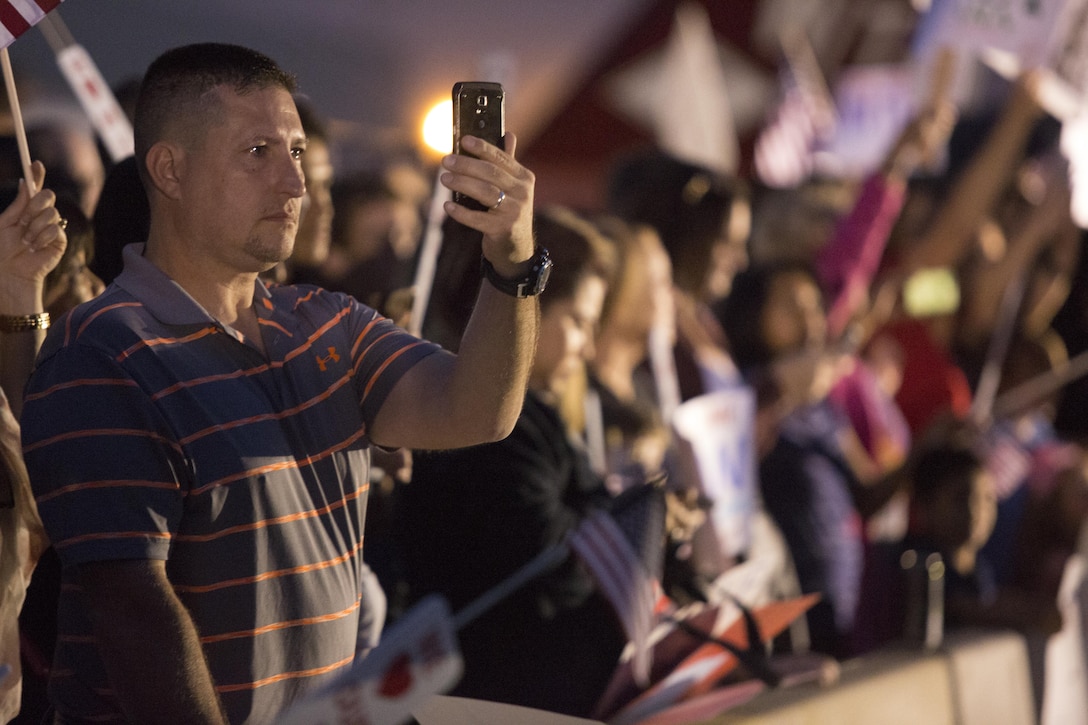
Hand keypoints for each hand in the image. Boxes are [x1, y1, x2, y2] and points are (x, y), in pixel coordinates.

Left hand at [0, 161, 67, 309]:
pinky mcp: (59, 242)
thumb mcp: (5, 223)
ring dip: (34, 227)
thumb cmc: (2, 251)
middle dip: (34, 205)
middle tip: (22, 221)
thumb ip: (18, 204)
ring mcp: (51, 228)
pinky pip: (56, 229)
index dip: (37, 175)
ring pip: (51, 212)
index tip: (35, 162)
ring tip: (25, 242)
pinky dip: (42, 237)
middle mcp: (40, 216)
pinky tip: (34, 248)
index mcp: (26, 210)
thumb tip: (26, 183)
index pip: (35, 188)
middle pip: (47, 195)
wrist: (8, 273)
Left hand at [440, 134, 535, 275]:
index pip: (501, 158)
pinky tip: (447, 206)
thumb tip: (509, 134)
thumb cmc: (509, 212)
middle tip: (445, 161)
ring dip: (462, 183)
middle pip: (491, 173)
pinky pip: (478, 219)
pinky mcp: (502, 229)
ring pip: (485, 192)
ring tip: (444, 178)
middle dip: (466, 165)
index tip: (463, 140)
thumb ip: (509, 162)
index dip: (482, 147)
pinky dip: (461, 212)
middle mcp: (522, 193)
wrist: (517, 248)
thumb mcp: (513, 187)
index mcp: (524, 178)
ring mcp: (514, 212)